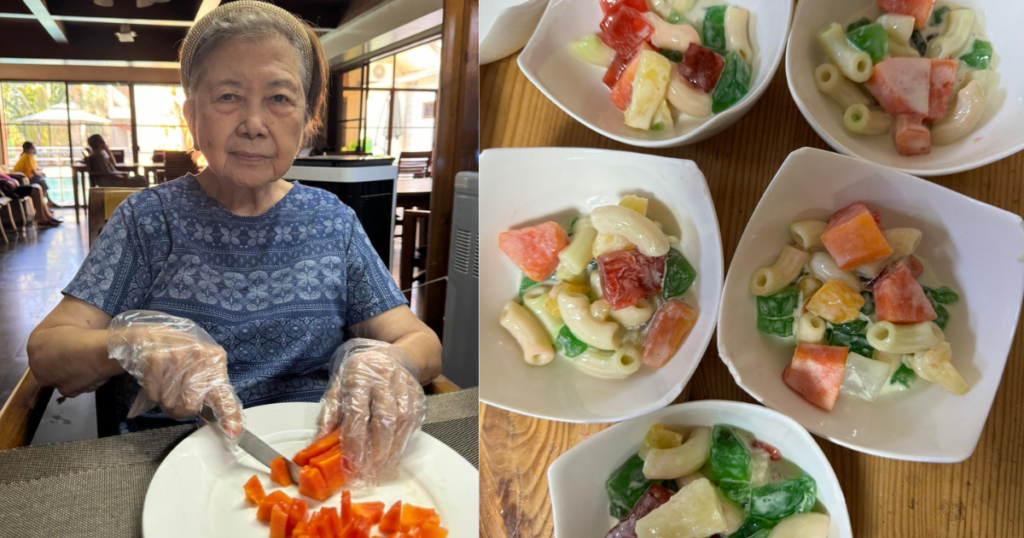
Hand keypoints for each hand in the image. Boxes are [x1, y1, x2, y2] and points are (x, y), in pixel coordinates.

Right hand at [107, 310, 242, 440]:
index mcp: (216, 360)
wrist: (150, 336)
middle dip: (182, 410)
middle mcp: (200, 355)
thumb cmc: (181, 358)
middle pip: (191, 405)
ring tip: (167, 385)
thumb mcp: (202, 368)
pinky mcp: (156, 357)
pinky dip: (153, 394)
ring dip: (166, 401)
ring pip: (170, 402)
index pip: (223, 392)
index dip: (229, 414)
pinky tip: (156, 379)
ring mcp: (177, 355)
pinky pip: (154, 394)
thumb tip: (228, 426)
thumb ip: (213, 391)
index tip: (233, 431)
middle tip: (179, 398)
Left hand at [315, 339, 425, 485]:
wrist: (390, 355)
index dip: (356, 441)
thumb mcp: (338, 387)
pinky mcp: (417, 395)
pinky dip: (404, 441)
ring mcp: (404, 387)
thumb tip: (318, 444)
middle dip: (377, 450)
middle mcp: (384, 380)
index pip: (358, 413)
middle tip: (368, 471)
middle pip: (384, 420)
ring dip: (392, 449)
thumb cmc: (359, 375)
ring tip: (380, 467)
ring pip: (402, 423)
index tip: (351, 463)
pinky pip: (414, 422)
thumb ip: (329, 415)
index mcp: (359, 377)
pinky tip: (393, 454)